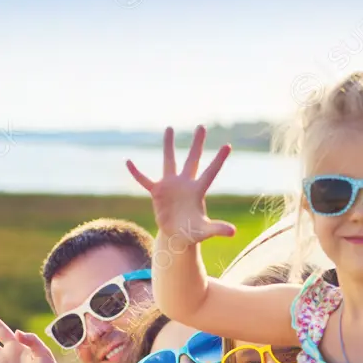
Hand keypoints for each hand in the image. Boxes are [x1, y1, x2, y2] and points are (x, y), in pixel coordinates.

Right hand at [126, 125, 235, 241]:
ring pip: (169, 161)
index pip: (210, 172)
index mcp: (198, 191)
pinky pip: (144, 180)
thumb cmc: (193, 233)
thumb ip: (217, 229)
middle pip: (192, 159)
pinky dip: (136, 173)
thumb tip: (233, 232)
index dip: (218, 160)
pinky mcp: (157, 192)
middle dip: (197, 144)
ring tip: (169, 128)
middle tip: (201, 126)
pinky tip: (128, 162)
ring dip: (168, 146)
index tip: (228, 146)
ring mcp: (170, 186)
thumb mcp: (205, 231)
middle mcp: (185, 183)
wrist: (177, 236)